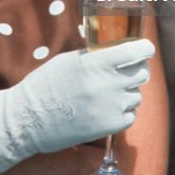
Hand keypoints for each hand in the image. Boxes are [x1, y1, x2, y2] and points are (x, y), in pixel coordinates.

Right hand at [0, 38, 153, 172]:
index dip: (144, 48)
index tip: (145, 48)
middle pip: (141, 73)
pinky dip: (122, 112)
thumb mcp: (68, 61)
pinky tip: (105, 110)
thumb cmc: (45, 86)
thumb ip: (94, 56)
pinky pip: (130, 115)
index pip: (135, 52)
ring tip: (105, 95)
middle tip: (124, 72)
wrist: (29, 120)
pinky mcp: (110, 127)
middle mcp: (105, 84)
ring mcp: (110, 107)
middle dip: (136, 70)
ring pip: (136, 95)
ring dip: (126, 93)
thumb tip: (117, 49)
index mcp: (93, 63)